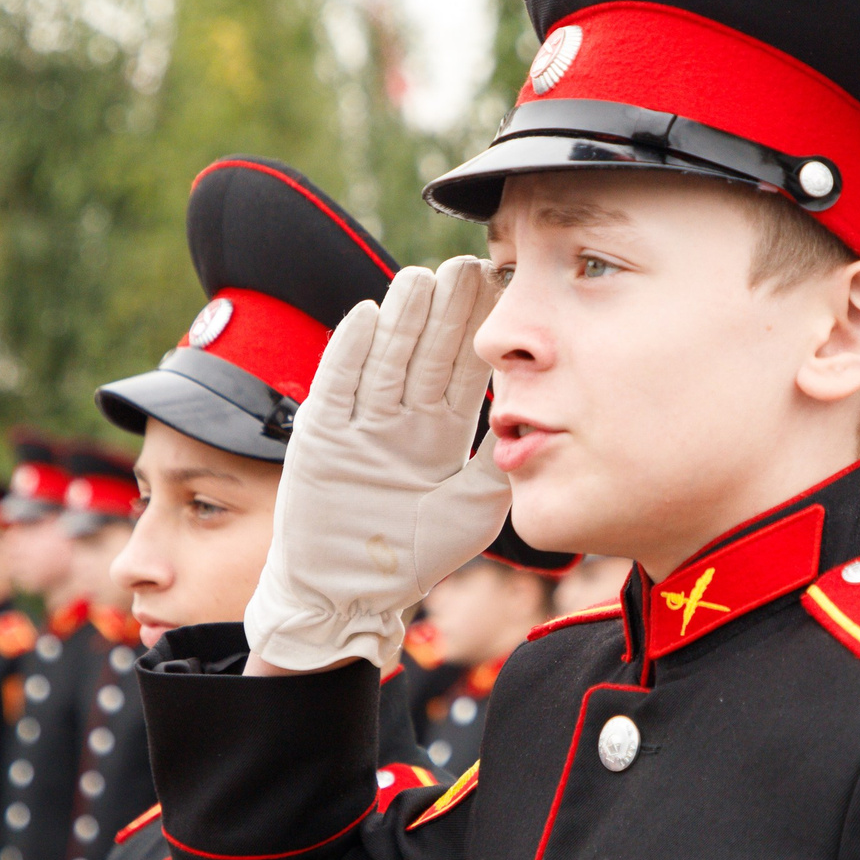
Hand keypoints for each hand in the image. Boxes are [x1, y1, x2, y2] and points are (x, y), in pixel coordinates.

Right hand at [245, 258, 512, 671]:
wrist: (352, 595)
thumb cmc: (416, 556)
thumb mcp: (474, 507)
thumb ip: (498, 462)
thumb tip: (537, 417)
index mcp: (439, 430)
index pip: (462, 369)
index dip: (481, 331)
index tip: (502, 291)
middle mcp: (402, 420)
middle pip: (426, 353)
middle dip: (447, 311)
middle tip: (466, 264)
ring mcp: (361, 426)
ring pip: (385, 361)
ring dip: (402, 320)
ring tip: (420, 277)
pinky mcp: (322, 438)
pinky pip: (337, 388)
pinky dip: (349, 353)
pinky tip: (366, 316)